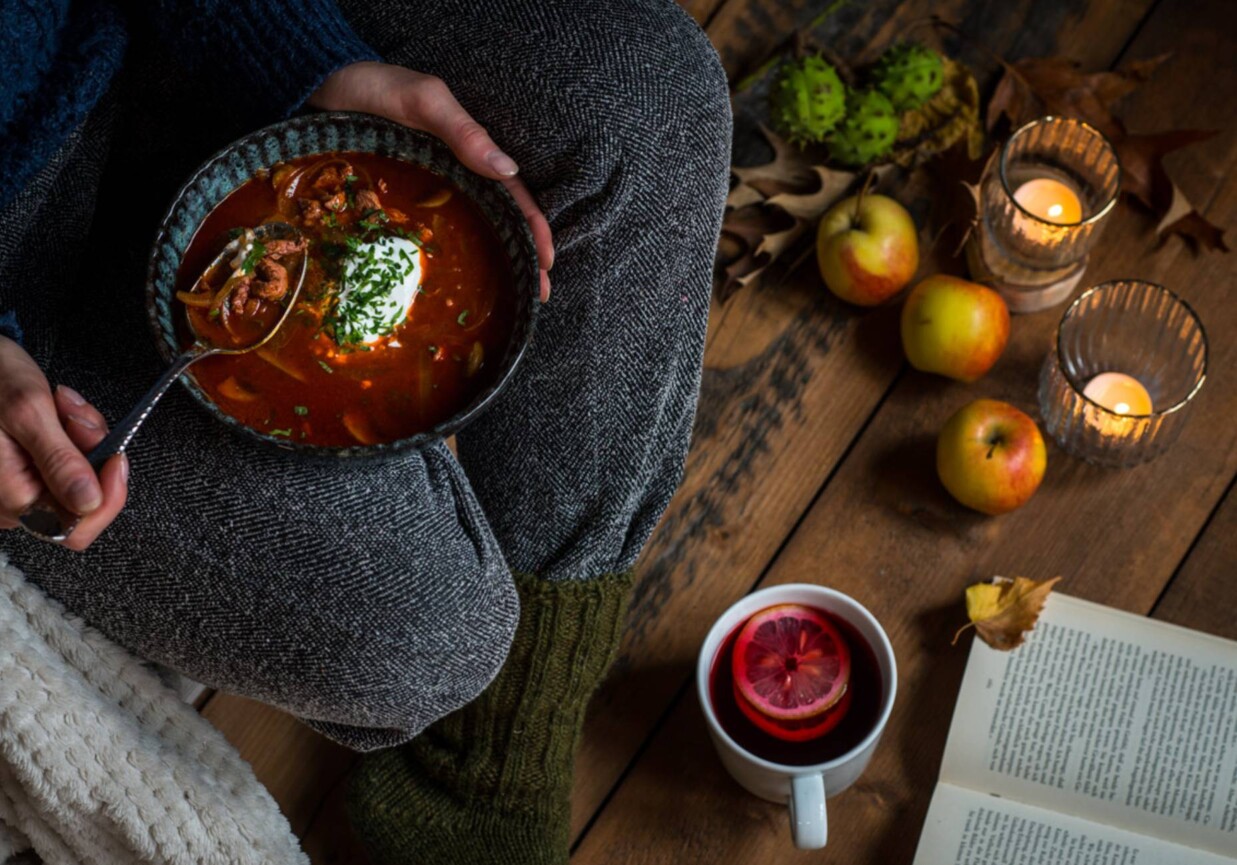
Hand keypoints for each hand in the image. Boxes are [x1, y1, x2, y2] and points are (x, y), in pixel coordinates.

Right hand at [0, 336, 127, 548]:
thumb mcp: (26, 411)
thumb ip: (59, 460)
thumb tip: (88, 502)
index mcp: (9, 498)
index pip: (75, 529)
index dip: (106, 497)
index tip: (115, 456)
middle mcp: (8, 505)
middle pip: (83, 502)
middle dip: (94, 456)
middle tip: (78, 417)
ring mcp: (15, 490)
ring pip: (80, 480)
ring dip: (84, 440)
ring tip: (62, 405)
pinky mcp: (22, 473)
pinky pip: (67, 466)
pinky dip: (73, 438)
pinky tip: (57, 412)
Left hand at [310, 62, 554, 301]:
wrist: (320, 85)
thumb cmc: (373, 88)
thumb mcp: (421, 101)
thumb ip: (462, 131)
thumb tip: (508, 169)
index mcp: (469, 152)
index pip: (514, 195)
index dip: (535, 229)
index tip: (547, 264)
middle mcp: (455, 175)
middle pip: (500, 220)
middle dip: (523, 257)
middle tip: (538, 297)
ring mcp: (428, 191)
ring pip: (471, 231)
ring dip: (493, 264)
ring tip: (509, 300)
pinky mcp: (399, 201)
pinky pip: (430, 234)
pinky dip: (449, 258)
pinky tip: (454, 286)